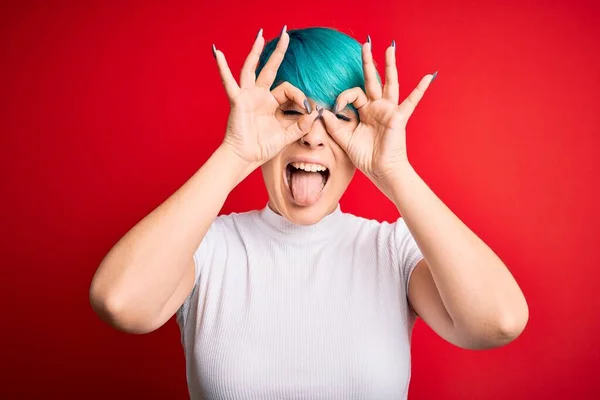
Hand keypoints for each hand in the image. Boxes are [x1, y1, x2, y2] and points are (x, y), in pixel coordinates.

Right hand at [213, 28, 318, 166]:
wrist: (245, 157)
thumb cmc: (262, 147)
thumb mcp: (287, 135)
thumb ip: (301, 125)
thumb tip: (315, 113)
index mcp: (271, 103)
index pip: (289, 90)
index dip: (300, 96)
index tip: (309, 109)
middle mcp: (259, 96)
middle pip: (270, 69)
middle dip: (279, 52)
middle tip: (286, 34)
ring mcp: (248, 96)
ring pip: (252, 68)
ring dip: (255, 51)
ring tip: (260, 34)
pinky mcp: (238, 100)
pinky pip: (229, 81)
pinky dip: (222, 67)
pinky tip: (218, 52)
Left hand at [320, 38, 435, 187]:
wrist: (381, 170)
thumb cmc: (366, 157)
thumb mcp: (344, 139)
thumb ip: (334, 125)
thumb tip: (323, 112)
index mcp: (365, 111)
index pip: (353, 94)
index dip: (342, 98)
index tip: (335, 108)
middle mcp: (377, 107)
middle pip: (372, 80)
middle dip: (368, 62)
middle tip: (365, 44)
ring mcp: (389, 110)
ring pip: (389, 83)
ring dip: (390, 65)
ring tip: (389, 47)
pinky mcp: (398, 117)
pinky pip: (411, 101)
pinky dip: (420, 89)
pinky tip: (430, 76)